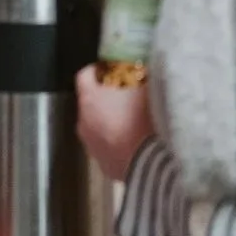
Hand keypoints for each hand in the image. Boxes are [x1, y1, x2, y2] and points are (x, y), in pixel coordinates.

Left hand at [75, 64, 153, 181]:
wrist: (152, 163)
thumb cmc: (145, 118)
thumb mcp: (145, 87)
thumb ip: (139, 76)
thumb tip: (142, 69)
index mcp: (89, 98)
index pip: (84, 76)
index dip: (97, 71)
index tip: (111, 70)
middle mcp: (83, 122)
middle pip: (90, 104)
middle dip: (106, 100)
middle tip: (128, 98)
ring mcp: (91, 147)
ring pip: (97, 128)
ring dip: (110, 124)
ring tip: (134, 125)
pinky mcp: (104, 166)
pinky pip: (108, 150)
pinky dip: (117, 146)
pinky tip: (137, 146)